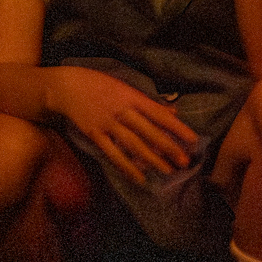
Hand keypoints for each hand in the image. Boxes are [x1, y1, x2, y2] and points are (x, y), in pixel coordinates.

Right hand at [46, 64, 197, 185]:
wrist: (68, 87)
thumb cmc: (101, 84)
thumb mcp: (127, 87)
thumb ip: (149, 102)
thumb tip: (172, 111)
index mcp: (133, 97)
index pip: (160, 114)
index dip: (177, 127)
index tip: (193, 139)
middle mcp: (123, 111)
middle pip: (150, 132)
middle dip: (169, 148)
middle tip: (185, 161)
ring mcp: (108, 124)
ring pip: (134, 145)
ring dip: (152, 160)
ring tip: (167, 171)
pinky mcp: (95, 135)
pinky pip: (113, 154)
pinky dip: (127, 166)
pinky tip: (139, 177)